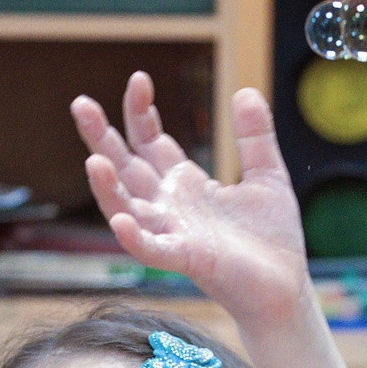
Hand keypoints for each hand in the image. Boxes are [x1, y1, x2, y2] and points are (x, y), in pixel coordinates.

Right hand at [74, 76, 310, 326]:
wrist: (286, 287)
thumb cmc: (272, 239)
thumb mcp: (268, 176)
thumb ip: (255, 137)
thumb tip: (246, 91)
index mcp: (186, 184)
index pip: (150, 142)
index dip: (140, 112)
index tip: (139, 79)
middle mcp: (171, 207)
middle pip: (126, 168)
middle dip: (102, 138)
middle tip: (80, 103)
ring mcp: (175, 234)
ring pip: (128, 209)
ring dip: (108, 188)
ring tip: (93, 159)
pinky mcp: (187, 261)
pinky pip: (152, 250)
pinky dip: (135, 238)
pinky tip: (122, 220)